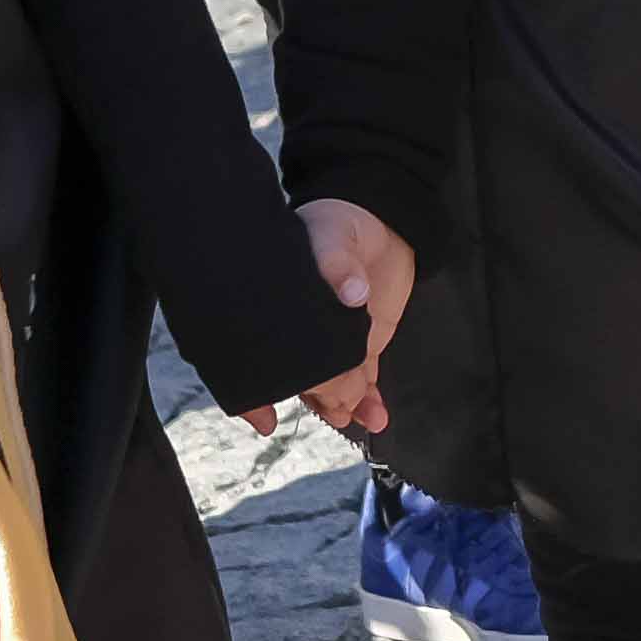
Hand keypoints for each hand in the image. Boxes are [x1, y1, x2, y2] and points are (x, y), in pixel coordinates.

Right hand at [273, 197, 411, 442]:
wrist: (381, 223)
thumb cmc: (339, 224)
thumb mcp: (331, 233)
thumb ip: (338, 260)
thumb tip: (352, 293)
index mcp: (280, 310)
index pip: (264, 356)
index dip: (259, 392)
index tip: (265, 417)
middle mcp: (301, 333)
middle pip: (302, 378)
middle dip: (316, 398)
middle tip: (333, 405)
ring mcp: (332, 344)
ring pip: (331, 388)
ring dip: (341, 408)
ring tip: (351, 418)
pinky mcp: (361, 346)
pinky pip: (362, 381)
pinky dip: (368, 402)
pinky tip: (374, 417)